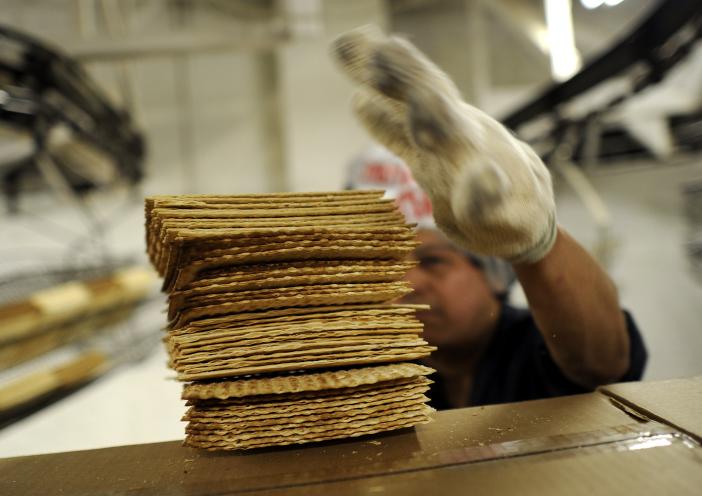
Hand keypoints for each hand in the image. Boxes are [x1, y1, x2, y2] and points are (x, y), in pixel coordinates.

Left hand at [332, 25, 556, 262]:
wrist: (524, 214)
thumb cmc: (469, 175)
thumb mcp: (424, 148)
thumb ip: (390, 124)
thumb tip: (356, 97)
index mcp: (437, 126)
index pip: (408, 91)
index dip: (382, 68)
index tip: (346, 43)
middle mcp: (458, 139)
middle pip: (431, 102)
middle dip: (407, 78)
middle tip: (380, 54)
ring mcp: (481, 170)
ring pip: (458, 140)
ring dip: (439, 119)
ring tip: (422, 102)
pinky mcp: (502, 208)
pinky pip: (492, 202)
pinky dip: (487, 192)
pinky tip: (485, 182)